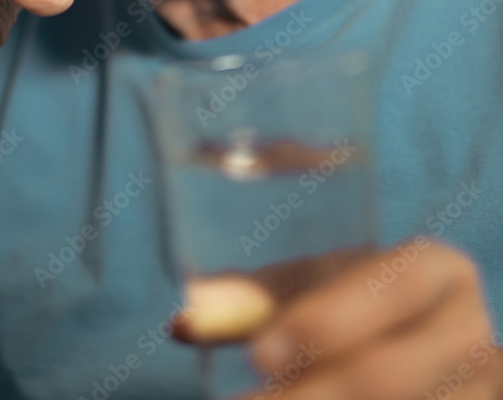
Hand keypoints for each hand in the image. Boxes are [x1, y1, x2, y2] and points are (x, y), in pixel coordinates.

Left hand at [175, 241, 502, 398]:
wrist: (426, 349)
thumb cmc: (360, 306)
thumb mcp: (322, 289)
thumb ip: (259, 299)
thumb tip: (185, 321)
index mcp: (439, 271)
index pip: (394, 285)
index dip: (328, 319)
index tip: (260, 352)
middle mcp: (471, 333)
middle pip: (390, 375)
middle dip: (308, 395)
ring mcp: (479, 393)